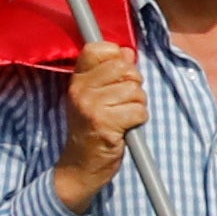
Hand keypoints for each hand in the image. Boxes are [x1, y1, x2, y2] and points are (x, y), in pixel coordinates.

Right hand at [50, 45, 150, 203]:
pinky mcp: (104, 124)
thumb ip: (110, 72)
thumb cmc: (92, 130)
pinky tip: (126, 128)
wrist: (80, 166)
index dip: (117, 57)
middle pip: (125, 68)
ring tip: (123, 117)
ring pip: (135, 91)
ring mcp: (91, 107)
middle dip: (134, 84)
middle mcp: (81, 90)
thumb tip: (127, 52)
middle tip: (124, 102)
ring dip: (138, 105)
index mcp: (77, 80)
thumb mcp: (94, 97)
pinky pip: (138, 111)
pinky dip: (139, 120)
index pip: (99, 49)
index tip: (116, 76)